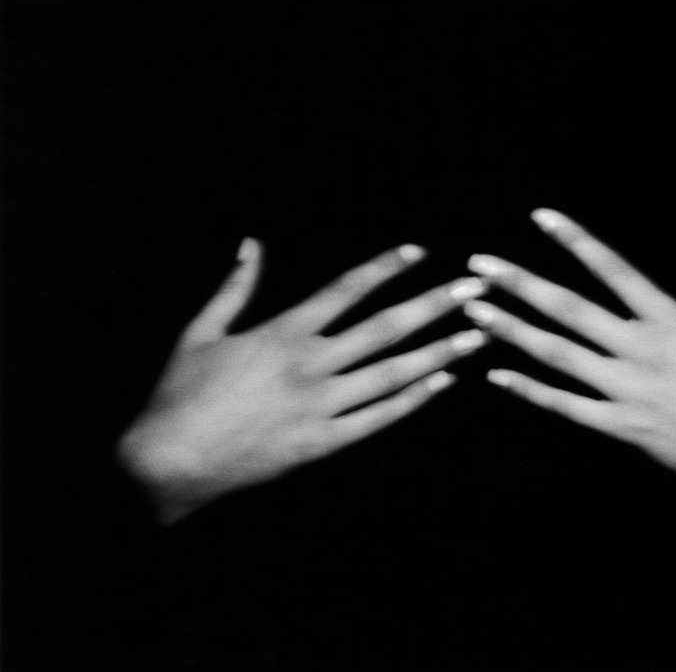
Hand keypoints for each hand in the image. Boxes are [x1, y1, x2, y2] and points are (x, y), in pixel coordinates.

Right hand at [118, 238, 485, 522]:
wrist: (167, 463)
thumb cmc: (179, 395)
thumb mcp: (200, 331)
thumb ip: (234, 287)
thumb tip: (252, 243)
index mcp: (283, 333)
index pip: (346, 290)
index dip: (385, 267)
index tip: (420, 250)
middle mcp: (310, 366)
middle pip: (385, 328)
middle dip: (434, 304)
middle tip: (475, 288)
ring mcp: (320, 407)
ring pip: (392, 374)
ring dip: (439, 352)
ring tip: (477, 335)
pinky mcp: (322, 444)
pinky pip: (378, 420)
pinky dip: (413, 401)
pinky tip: (442, 384)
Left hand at [464, 209, 675, 527]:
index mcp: (672, 320)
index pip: (613, 268)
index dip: (575, 239)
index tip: (541, 217)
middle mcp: (642, 350)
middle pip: (568, 309)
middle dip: (520, 282)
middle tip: (478, 264)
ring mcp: (629, 391)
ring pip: (558, 355)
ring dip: (512, 330)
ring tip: (474, 310)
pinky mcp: (624, 429)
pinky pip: (568, 407)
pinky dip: (531, 391)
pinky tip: (498, 375)